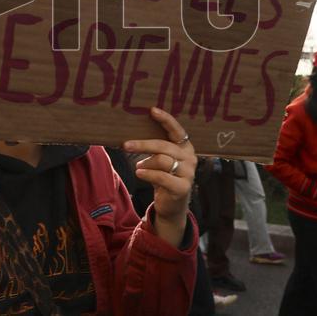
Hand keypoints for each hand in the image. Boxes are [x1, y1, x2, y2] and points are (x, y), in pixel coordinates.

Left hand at [123, 108, 196, 247]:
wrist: (172, 206)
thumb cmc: (164, 177)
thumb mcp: (161, 160)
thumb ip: (156, 148)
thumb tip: (134, 134)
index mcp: (186, 147)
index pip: (177, 130)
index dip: (165, 119)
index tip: (152, 110)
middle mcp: (190, 158)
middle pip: (164, 146)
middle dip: (143, 144)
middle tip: (126, 144)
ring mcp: (188, 173)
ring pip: (161, 160)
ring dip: (145, 163)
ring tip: (139, 167)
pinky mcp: (182, 187)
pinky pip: (161, 176)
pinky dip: (147, 173)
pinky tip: (139, 172)